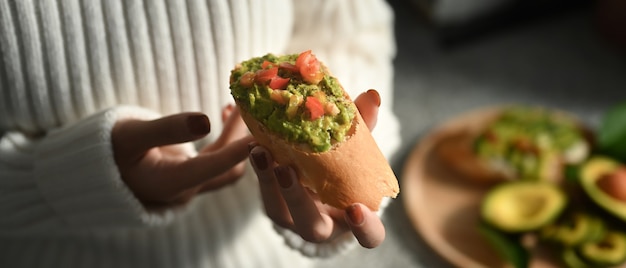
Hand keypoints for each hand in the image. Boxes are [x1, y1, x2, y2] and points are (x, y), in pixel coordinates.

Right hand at [112, 105, 253, 207]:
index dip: (237, 151)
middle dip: (243, 138)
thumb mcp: (131, 134)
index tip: (259, 135)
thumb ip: (167, 129)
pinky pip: (218, 159)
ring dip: (236, 136)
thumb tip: (205, 120)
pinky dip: (227, 138)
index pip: (212, 168)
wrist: (95, 169)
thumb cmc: (108, 148)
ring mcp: (190, 184)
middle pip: (228, 167)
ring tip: (239, 103)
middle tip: (254, 106)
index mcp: (169, 183)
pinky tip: (225, 112)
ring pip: (226, 163)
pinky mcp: (191, 174)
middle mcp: (185, 188)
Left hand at [249, 90, 385, 247]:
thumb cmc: (345, 169)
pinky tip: (254, 144)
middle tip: (286, 170)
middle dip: (298, 198)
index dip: (365, 228)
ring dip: (268, 181)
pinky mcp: (275, 208)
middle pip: (312, 227)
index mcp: (354, 220)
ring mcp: (295, 220)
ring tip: (260, 151)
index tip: (356, 210)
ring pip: (279, 210)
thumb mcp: (357, 150)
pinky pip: (264, 194)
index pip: (370, 236)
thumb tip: (372, 95)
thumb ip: (364, 129)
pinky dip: (259, 170)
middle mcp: (324, 226)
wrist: (317, 180)